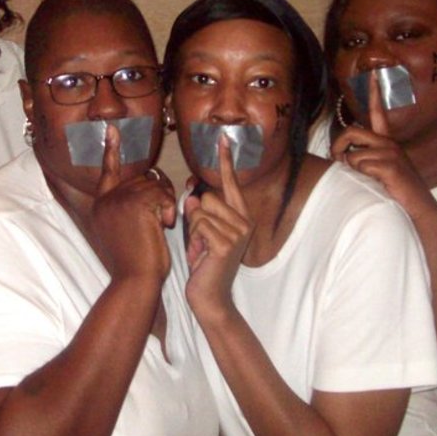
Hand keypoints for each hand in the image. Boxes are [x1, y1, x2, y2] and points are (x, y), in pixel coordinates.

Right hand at [92, 124, 175, 281]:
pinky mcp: (135, 203)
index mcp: (102, 204)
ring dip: (166, 203)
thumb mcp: (125, 231)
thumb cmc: (136, 262)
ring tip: (161, 225)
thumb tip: (150, 183)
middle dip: (160, 193)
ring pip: (155, 185)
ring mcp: (119, 200)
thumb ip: (129, 207)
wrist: (135, 281)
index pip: (108, 171)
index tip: (112, 129)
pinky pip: (162, 193)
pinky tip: (164, 226)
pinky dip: (169, 208)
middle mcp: (106, 199)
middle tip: (162, 218)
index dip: (112, 150)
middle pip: (143, 178)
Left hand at [184, 135, 253, 317]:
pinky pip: (199, 225)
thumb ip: (200, 211)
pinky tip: (201, 256)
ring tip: (201, 249)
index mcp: (240, 216)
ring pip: (200, 211)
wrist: (210, 297)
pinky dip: (194, 240)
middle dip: (196, 217)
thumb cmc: (205, 264)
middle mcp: (244, 222)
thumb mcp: (202, 232)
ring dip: (194, 231)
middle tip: (202, 240)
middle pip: (207, 197)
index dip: (226, 160)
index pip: (231, 183)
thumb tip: (192, 192)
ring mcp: (238, 233)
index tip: (222, 138)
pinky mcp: (226, 244)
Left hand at [331, 72, 431, 216]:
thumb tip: (339, 156)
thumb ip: (359, 158)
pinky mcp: (390, 165)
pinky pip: (360, 165)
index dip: (374, 93)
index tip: (373, 75)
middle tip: (335, 161)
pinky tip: (374, 183)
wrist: (417, 208)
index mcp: (386, 141)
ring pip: (352, 155)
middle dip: (336, 147)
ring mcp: (391, 153)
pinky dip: (359, 176)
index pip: (377, 113)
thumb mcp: (375, 170)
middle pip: (350, 132)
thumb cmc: (391, 190)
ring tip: (365, 180)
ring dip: (351, 170)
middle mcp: (389, 143)